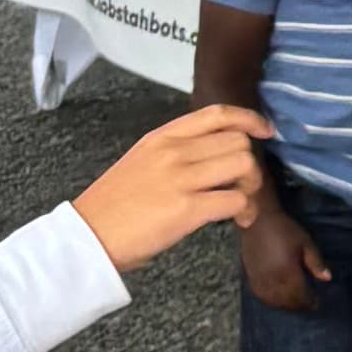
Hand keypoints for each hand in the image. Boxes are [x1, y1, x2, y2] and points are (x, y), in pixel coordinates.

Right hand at [77, 103, 273, 275]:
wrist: (86, 237)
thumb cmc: (114, 206)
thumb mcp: (141, 162)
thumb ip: (175, 152)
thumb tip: (215, 156)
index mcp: (162, 137)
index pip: (217, 114)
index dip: (249, 119)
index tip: (265, 131)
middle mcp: (173, 151)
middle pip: (238, 142)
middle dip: (252, 165)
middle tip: (245, 187)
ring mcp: (180, 178)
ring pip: (243, 165)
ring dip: (253, 187)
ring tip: (242, 205)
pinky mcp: (186, 208)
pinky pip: (235, 199)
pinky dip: (246, 210)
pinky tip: (239, 220)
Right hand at [239, 197, 330, 314]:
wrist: (257, 221)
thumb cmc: (285, 230)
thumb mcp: (306, 243)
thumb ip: (316, 263)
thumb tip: (327, 279)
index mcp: (288, 272)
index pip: (301, 295)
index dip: (309, 302)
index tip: (317, 304)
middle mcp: (273, 280)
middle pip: (287, 301)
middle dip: (298, 306)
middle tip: (307, 305)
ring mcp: (260, 280)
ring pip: (273, 301)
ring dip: (285, 306)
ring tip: (294, 305)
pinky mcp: (250, 277)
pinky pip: (260, 295)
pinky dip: (270, 301)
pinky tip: (277, 300)